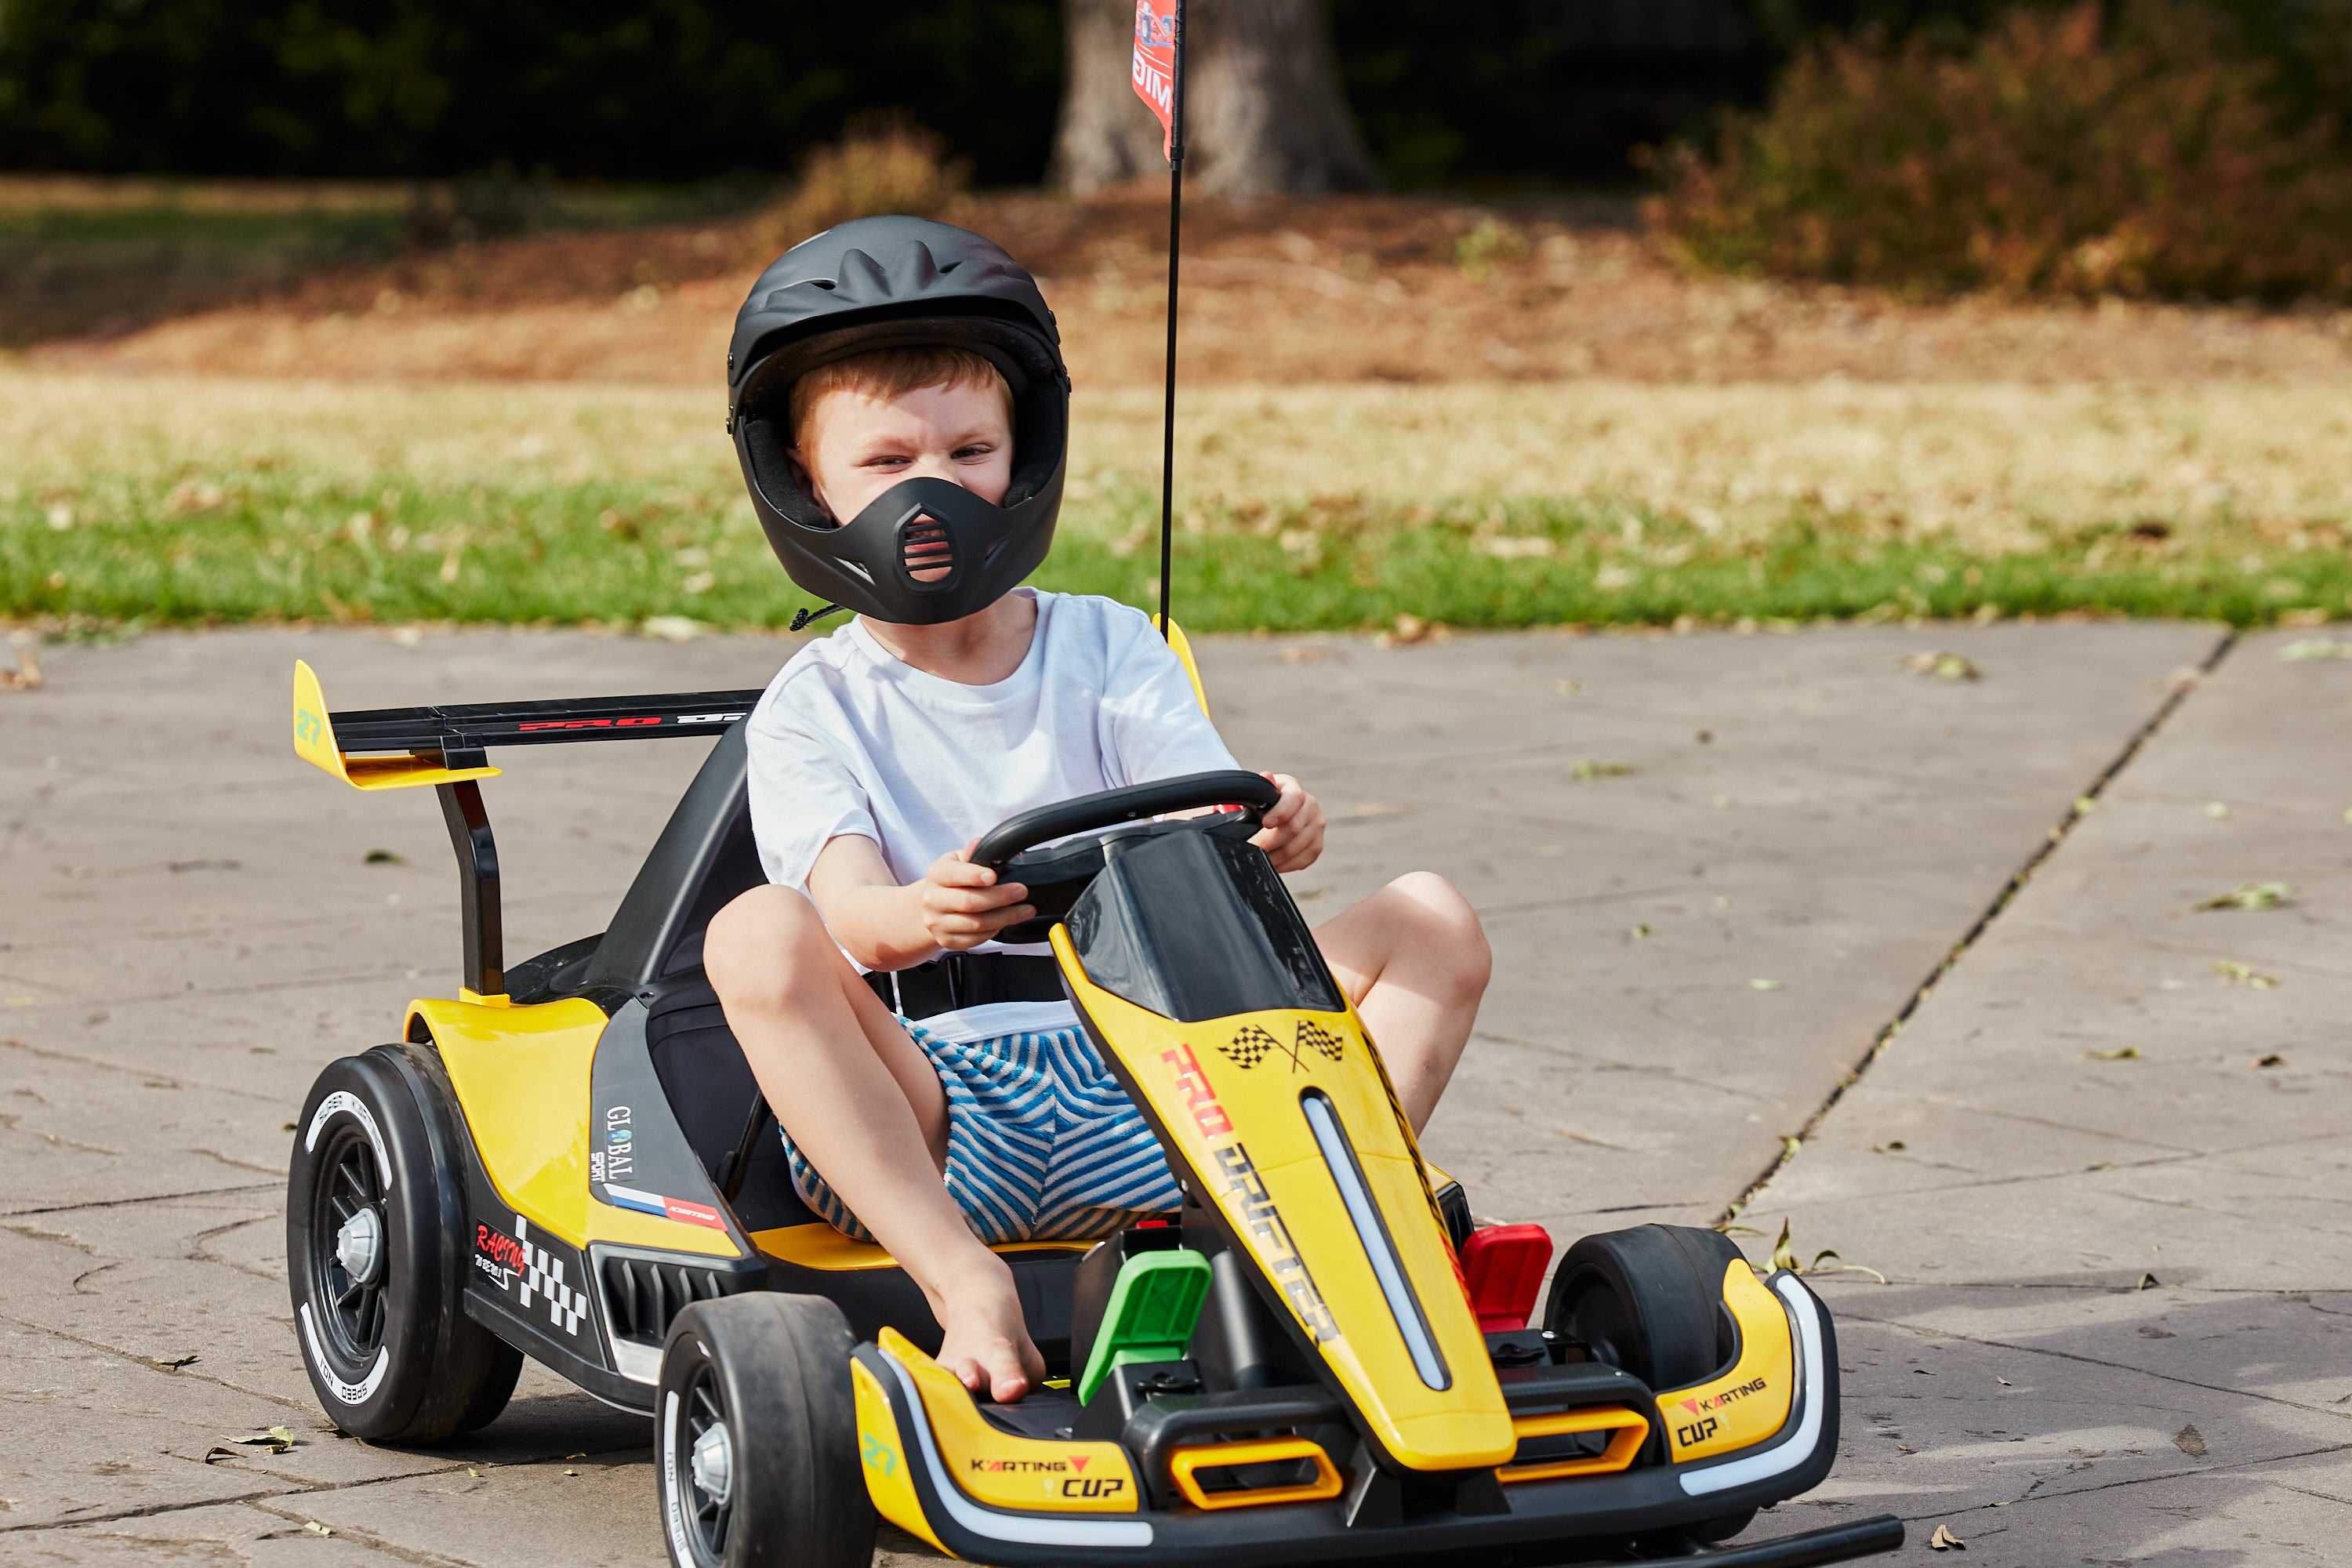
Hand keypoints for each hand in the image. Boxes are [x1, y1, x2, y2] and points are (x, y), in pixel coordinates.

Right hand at [913, 843, 1032, 952]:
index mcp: (937, 874)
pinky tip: (1006, 922)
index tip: (993, 876)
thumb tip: (981, 842)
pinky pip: (975, 939)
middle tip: (1022, 891)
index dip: (974, 875)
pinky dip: (994, 931)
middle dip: (1000, 897)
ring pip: (976, 924)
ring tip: (1026, 910)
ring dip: (1005, 917)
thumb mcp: (959, 860)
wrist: (931, 905)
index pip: (953, 874)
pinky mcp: (946, 940)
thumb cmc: (952, 880)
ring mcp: (937, 923)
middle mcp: (932, 899)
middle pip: (968, 902)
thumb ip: (972, 853)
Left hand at [1251, 772, 1324, 872]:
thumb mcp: (1260, 793)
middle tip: (1251, 849)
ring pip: (1295, 849)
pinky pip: (1301, 861)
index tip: (1265, 823)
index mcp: (1294, 789)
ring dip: (1273, 857)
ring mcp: (1316, 827)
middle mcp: (1311, 806)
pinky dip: (1283, 865)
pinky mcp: (1317, 846)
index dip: (1280, 812)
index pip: (1294, 799)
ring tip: (1258, 857)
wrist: (1277, 814)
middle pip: (1293, 829)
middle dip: (1269, 842)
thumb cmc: (1265, 804)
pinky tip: (1272, 862)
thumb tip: (1266, 777)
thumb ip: (1262, 787)